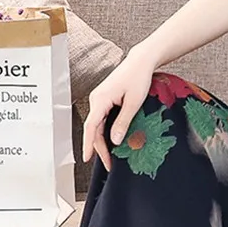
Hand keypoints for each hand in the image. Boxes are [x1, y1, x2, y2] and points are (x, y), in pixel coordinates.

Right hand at [83, 48, 158, 171]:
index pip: (91, 126)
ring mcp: (99, 99)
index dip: (88, 144)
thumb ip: (123, 122)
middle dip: (99, 148)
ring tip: (110, 157)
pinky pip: (102, 119)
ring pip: (97, 125)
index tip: (86, 158)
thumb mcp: (134, 102)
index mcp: (100, 99)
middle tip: (109, 165)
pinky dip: (104, 131)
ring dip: (102, 141)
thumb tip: (115, 141)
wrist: (141, 61)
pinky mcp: (105, 99)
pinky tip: (111, 141)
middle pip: (93, 128)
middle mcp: (96, 99)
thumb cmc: (138, 78)